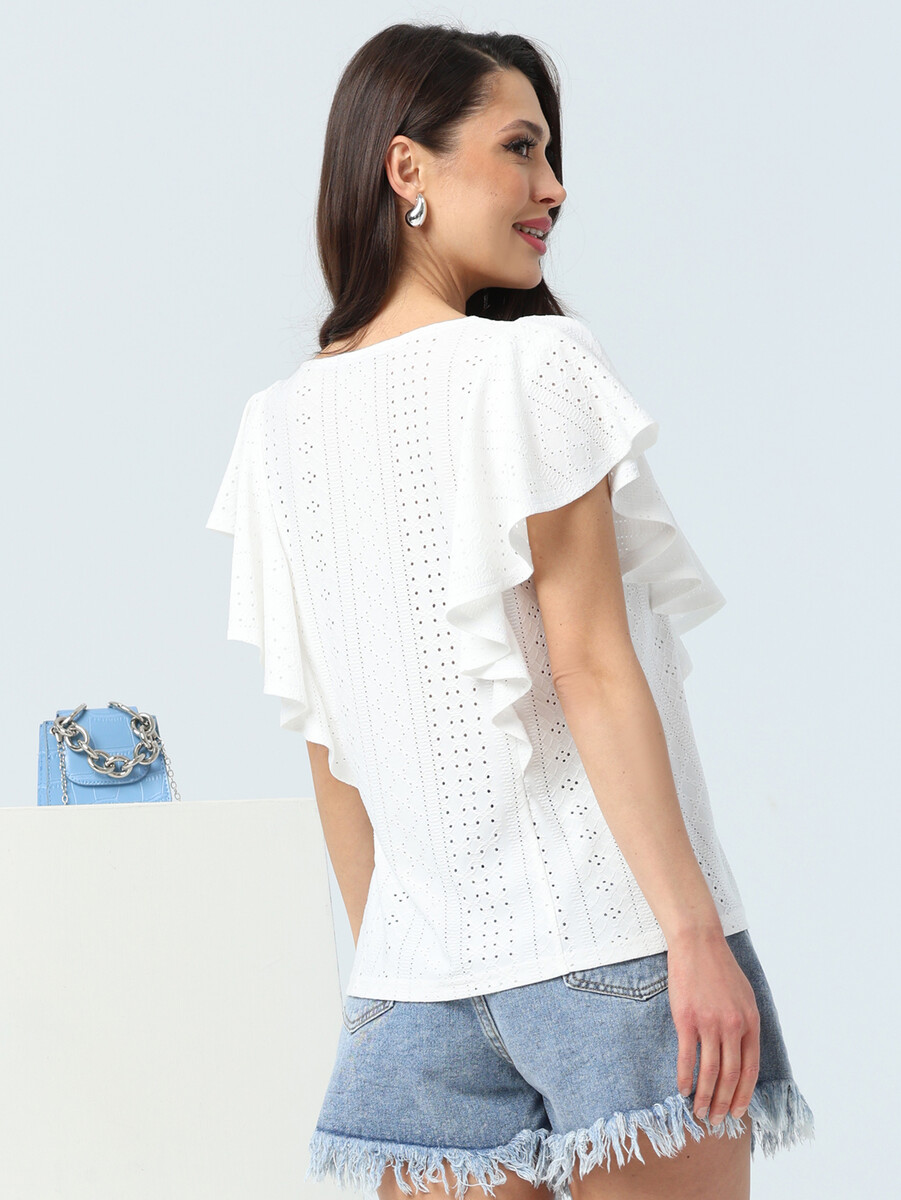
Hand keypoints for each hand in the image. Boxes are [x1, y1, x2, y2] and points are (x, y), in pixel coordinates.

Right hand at [666, 929, 760, 1124]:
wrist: (697, 943)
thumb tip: (743, 1052)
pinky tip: (683, 1089)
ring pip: (710, 1071)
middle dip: (724, 1103)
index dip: (744, 1095)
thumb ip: (746, 1024)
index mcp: (750, 1022)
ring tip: (700, 1112)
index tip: (738, 1113)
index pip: (750, 1069)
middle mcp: (732, 1026)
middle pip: (730, 1076)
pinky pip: (687, 1056)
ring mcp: (709, 1023)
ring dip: (705, 1096)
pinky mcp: (686, 1019)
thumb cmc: (720, 968)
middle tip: (717, 1120)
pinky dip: (685, 1076)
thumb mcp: (745, 996)